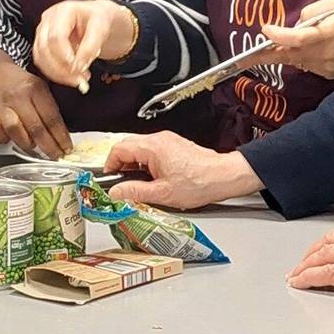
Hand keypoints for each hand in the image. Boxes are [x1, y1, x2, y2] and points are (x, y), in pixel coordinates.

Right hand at [0, 65, 72, 158]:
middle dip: (48, 146)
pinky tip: (12, 139)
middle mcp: (18, 97)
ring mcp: (3, 106)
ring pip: (15, 130)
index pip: (52, 118)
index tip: (66, 148)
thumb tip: (65, 135)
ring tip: (35, 147)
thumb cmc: (24, 87)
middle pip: (35, 127)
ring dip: (26, 143)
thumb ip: (53, 109)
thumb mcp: (43, 89)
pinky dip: (4, 138)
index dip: (60, 137)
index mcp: (36, 89)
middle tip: (56, 155)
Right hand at [31, 0, 136, 89]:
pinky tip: (70, 77)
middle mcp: (48, 19)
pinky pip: (42, 61)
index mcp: (63, 10)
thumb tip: (78, 67)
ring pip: (40, 57)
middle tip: (80, 80)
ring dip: (57, 74)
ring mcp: (42, 31)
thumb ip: (90, 47)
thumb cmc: (98, 19)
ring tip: (78, 81)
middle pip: (44, 48)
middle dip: (61, 68)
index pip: (56, 36)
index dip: (64, 55)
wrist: (95, 18)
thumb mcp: (101, 29)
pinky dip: (55, 73)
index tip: (77, 69)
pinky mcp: (41, 42)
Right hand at [106, 132, 259, 211]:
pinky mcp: (174, 145)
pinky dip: (146, 162)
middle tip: (122, 182)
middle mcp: (159, 139)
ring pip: (140, 148)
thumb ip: (134, 192)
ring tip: (139, 183)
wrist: (223, 177)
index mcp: (153, 147)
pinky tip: (154, 178)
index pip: (119, 149)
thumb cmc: (199, 183)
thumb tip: (115, 193)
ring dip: (134, 164)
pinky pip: (152, 150)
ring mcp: (168, 140)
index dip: (109, 164)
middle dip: (121, 164)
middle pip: (128, 146)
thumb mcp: (162, 193)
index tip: (109, 178)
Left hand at [251, 0, 333, 79]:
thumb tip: (294, 25)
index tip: (266, 30)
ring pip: (296, 61)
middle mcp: (324, 54)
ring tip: (270, 49)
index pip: (298, 39)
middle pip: (289, 55)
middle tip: (244, 58)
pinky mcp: (328, 74)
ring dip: (284, 54)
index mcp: (327, 34)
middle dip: (266, 55)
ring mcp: (326, 67)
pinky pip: (306, 65)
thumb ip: (311, 12)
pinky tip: (303, 49)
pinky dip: (300, 57)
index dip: (279, 36)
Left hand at [286, 212, 333, 318]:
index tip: (324, 249)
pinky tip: (301, 281)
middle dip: (313, 252)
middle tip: (302, 262)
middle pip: (332, 241)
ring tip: (297, 273)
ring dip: (306, 265)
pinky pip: (328, 274)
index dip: (330, 242)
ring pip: (325, 257)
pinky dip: (310, 277)